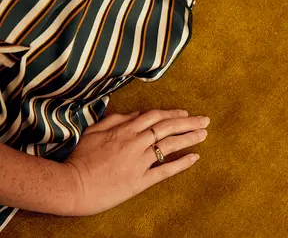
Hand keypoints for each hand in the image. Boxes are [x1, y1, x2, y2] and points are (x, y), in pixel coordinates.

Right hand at [63, 109, 208, 215]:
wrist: (70, 185)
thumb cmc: (79, 158)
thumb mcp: (94, 131)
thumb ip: (116, 120)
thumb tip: (135, 115)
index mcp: (125, 130)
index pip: (156, 116)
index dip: (173, 114)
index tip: (186, 114)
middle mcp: (136, 142)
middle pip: (168, 127)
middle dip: (189, 122)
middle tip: (205, 120)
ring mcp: (139, 162)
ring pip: (171, 145)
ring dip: (190, 138)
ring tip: (204, 134)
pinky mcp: (139, 181)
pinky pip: (165, 170)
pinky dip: (182, 163)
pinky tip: (195, 157)